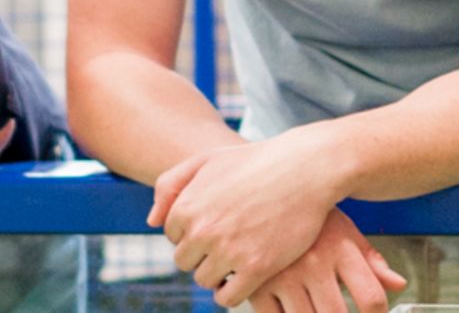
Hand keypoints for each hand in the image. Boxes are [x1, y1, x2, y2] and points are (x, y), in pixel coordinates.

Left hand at [148, 135, 344, 304]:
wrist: (307, 167)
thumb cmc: (257, 161)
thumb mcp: (207, 159)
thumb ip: (171, 185)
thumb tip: (151, 223)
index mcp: (187, 206)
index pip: (173, 237)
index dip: (195, 231)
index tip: (219, 221)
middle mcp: (203, 231)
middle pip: (185, 262)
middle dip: (203, 254)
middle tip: (231, 239)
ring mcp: (230, 251)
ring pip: (205, 280)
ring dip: (218, 272)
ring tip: (240, 254)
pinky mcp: (257, 267)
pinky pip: (229, 297)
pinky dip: (232, 292)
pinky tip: (246, 276)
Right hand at [240, 209, 407, 312]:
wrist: (264, 191)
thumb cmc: (308, 215)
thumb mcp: (345, 231)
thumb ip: (372, 261)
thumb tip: (398, 284)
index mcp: (340, 249)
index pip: (371, 298)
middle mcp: (313, 262)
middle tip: (338, 311)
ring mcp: (282, 275)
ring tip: (314, 306)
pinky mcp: (256, 285)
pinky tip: (289, 306)